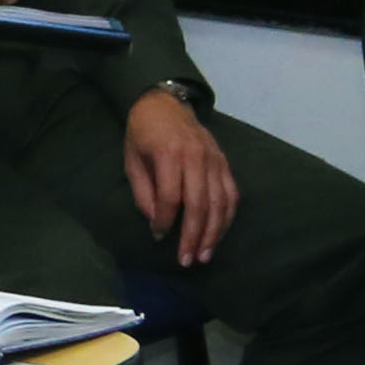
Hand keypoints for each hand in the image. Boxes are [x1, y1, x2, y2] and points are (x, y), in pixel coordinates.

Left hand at [119, 87, 240, 265]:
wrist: (165, 104)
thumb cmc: (142, 134)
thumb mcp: (132, 161)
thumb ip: (143, 192)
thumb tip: (156, 223)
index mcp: (168, 154)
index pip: (170, 196)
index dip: (165, 221)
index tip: (158, 237)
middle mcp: (196, 157)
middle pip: (199, 203)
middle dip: (193, 235)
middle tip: (187, 260)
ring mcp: (214, 159)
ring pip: (220, 202)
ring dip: (214, 232)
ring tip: (205, 255)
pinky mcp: (225, 162)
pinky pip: (232, 194)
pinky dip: (227, 217)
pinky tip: (219, 234)